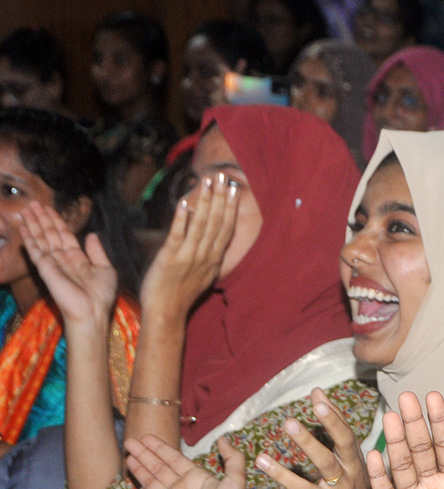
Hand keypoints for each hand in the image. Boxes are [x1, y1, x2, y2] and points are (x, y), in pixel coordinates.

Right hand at [17, 201, 116, 330]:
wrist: (92, 311)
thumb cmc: (101, 294)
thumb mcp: (105, 269)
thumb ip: (97, 252)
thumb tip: (92, 234)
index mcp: (77, 258)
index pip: (64, 235)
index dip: (57, 221)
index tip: (49, 209)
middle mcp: (63, 258)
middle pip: (50, 234)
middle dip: (42, 218)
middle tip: (32, 203)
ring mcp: (52, 263)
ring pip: (41, 238)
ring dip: (33, 223)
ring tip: (26, 209)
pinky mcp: (45, 268)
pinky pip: (35, 250)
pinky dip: (29, 238)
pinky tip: (23, 227)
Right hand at [128, 435, 251, 488]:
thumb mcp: (236, 479)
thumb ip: (232, 457)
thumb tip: (223, 439)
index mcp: (197, 478)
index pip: (174, 459)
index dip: (160, 448)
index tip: (146, 438)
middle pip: (159, 468)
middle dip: (144, 455)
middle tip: (130, 441)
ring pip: (151, 482)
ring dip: (140, 469)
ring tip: (128, 456)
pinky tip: (135, 484)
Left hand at [139, 173, 239, 316]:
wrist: (166, 313)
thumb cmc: (180, 294)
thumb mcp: (202, 274)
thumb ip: (206, 254)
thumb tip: (206, 235)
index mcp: (214, 258)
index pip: (226, 228)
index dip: (230, 207)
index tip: (233, 189)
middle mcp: (205, 255)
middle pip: (216, 222)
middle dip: (220, 197)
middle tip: (223, 175)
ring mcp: (189, 256)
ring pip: (201, 224)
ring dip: (205, 201)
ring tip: (207, 181)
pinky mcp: (171, 258)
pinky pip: (178, 235)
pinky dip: (182, 218)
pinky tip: (185, 202)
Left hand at [255, 387, 381, 488]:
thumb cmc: (357, 486)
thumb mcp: (352, 456)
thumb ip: (336, 423)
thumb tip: (317, 391)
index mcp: (354, 465)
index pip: (346, 439)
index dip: (334, 421)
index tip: (318, 402)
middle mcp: (345, 485)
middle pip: (326, 463)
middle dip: (308, 443)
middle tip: (288, 423)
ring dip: (283, 476)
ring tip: (261, 460)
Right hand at [366, 391, 443, 488]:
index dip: (440, 422)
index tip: (433, 397)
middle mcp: (431, 486)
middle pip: (421, 450)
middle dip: (414, 423)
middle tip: (406, 398)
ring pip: (401, 466)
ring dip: (395, 442)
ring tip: (390, 417)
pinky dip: (379, 476)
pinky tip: (373, 455)